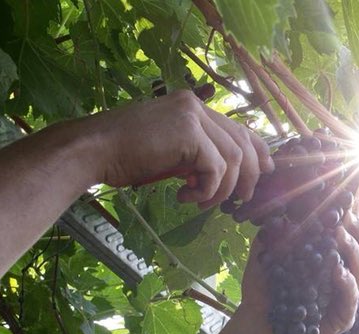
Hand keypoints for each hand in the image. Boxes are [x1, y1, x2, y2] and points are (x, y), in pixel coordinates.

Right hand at [83, 91, 273, 208]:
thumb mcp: (169, 153)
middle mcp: (195, 106)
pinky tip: (186, 197)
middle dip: (250, 175)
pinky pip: (217, 168)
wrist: (93, 150)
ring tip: (203, 203)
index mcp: (191, 106)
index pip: (237, 127)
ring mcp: (192, 117)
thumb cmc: (124, 155)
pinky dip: (208, 189)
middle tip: (242, 199)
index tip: (265, 171)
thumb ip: (197, 156)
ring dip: (223, 189)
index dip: (258, 150)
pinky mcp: (189, 134)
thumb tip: (226, 174)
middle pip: (243, 142)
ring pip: (234, 159)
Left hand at [234, 209, 358, 333]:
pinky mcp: (342, 318)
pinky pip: (351, 300)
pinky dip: (347, 283)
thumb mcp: (267, 251)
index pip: (350, 230)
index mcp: (332, 255)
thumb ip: (277, 227)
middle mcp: (344, 273)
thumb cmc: (265, 286)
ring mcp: (346, 296)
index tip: (349, 193)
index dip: (353, 212)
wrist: (254, 322)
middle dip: (357, 228)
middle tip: (344, 214)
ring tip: (338, 235)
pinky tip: (337, 270)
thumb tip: (287, 200)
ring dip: (353, 250)